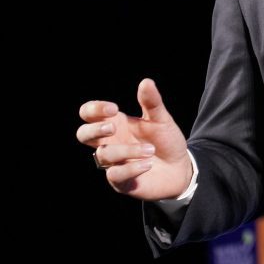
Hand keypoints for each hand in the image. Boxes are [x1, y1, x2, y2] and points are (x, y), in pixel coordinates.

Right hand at [76, 78, 191, 200]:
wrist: (180, 168)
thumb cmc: (165, 141)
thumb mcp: (161, 120)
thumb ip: (152, 103)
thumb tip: (146, 82)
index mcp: (116, 124)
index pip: (89, 114)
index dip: (94, 109)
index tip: (114, 108)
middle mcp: (110, 143)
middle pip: (82, 134)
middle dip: (94, 130)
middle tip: (114, 128)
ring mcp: (113, 162)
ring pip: (103, 155)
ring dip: (127, 150)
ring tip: (150, 149)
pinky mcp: (120, 181)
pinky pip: (115, 175)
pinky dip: (131, 168)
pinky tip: (148, 164)